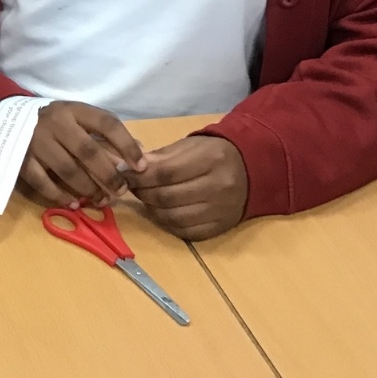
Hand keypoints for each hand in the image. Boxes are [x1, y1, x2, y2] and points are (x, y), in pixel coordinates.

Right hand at [17, 100, 147, 208]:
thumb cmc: (54, 122)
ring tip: (102, 200)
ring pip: (68, 169)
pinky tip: (74, 204)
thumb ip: (105, 135)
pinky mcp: (22, 160)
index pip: (106, 124)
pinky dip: (60, 196)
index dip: (126, 145)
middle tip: (122, 191)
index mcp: (74, 110)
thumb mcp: (79, 118)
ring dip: (89, 189)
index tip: (141, 166)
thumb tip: (139, 154)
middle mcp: (55, 124)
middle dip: (109, 174)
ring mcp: (36, 142)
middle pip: (88, 151)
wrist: (8, 119)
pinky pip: (43, 182)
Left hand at [123, 136, 248, 240]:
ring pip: (173, 216)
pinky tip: (161, 211)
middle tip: (132, 187)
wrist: (252, 170)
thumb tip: (131, 168)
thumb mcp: (190, 146)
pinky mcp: (220, 227)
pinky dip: (167, 222)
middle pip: (167, 196)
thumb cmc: (214, 154)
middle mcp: (218, 187)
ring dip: (151, 209)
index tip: (124, 174)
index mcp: (211, 160)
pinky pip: (185, 231)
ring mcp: (221, 210)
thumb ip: (161, 157)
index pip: (165, 173)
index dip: (140, 176)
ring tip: (146, 198)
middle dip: (142, 192)